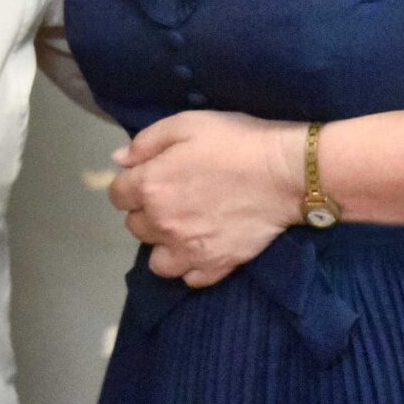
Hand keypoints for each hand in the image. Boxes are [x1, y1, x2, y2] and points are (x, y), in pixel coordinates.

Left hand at [104, 111, 301, 287]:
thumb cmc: (235, 141)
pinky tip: (202, 248)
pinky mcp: (216, 266)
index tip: (149, 177)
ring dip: (163, 246)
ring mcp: (189, 250)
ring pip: (156, 261)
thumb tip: (119, 160)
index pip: (117, 195)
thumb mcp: (186, 124)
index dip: (130, 184)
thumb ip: (146, 143)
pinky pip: (189, 279)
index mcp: (151, 186)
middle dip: (146, 213)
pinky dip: (191, 267)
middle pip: (134, 227)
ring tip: (182, 230)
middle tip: (171, 198)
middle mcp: (163, 224)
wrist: (286, 173)